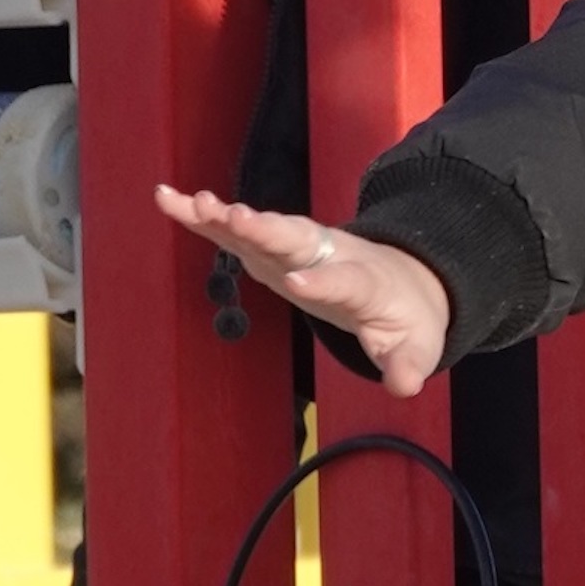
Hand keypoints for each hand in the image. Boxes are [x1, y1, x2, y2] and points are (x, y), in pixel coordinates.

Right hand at [155, 187, 452, 396]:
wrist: (401, 281)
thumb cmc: (402, 318)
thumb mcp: (414, 345)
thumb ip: (407, 362)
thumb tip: (406, 385)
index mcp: (362, 282)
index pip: (343, 281)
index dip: (323, 281)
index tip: (298, 282)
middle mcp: (328, 255)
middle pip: (297, 241)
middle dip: (267, 230)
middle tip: (236, 217)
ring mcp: (297, 248)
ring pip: (264, 229)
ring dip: (231, 217)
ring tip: (198, 203)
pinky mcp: (270, 248)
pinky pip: (235, 232)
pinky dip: (203, 217)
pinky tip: (170, 200)